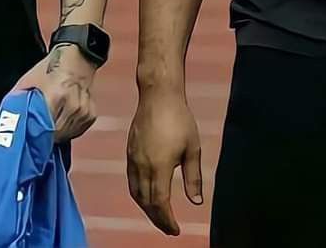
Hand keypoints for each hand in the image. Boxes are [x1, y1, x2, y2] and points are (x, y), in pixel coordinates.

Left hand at [14, 44, 96, 141]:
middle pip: (55, 135)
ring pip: (66, 135)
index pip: (44, 130)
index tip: (28, 138)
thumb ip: (18, 104)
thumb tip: (4, 124)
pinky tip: (63, 118)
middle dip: (45, 136)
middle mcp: (72, 105)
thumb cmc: (49, 69)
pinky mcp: (91, 114)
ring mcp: (84, 110)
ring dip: (57, 133)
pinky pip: (77, 131)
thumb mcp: (27, 83)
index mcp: (55, 96)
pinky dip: (69, 129)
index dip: (35, 136)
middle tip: (37, 130)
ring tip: (50, 122)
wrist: (76, 57)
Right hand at [127, 90, 202, 235]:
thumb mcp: (192, 147)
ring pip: (136, 194)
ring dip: (147, 209)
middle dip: (157, 219)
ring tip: (160, 215)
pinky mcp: (129, 153)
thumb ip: (193, 177)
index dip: (167, 220)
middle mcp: (142, 166)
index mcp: (159, 166)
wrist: (158, 96)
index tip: (176, 230)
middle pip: (146, 203)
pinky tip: (148, 195)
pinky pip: (131, 181)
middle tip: (169, 227)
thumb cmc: (180, 119)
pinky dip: (139, 195)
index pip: (160, 203)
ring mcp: (133, 159)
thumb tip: (196, 202)